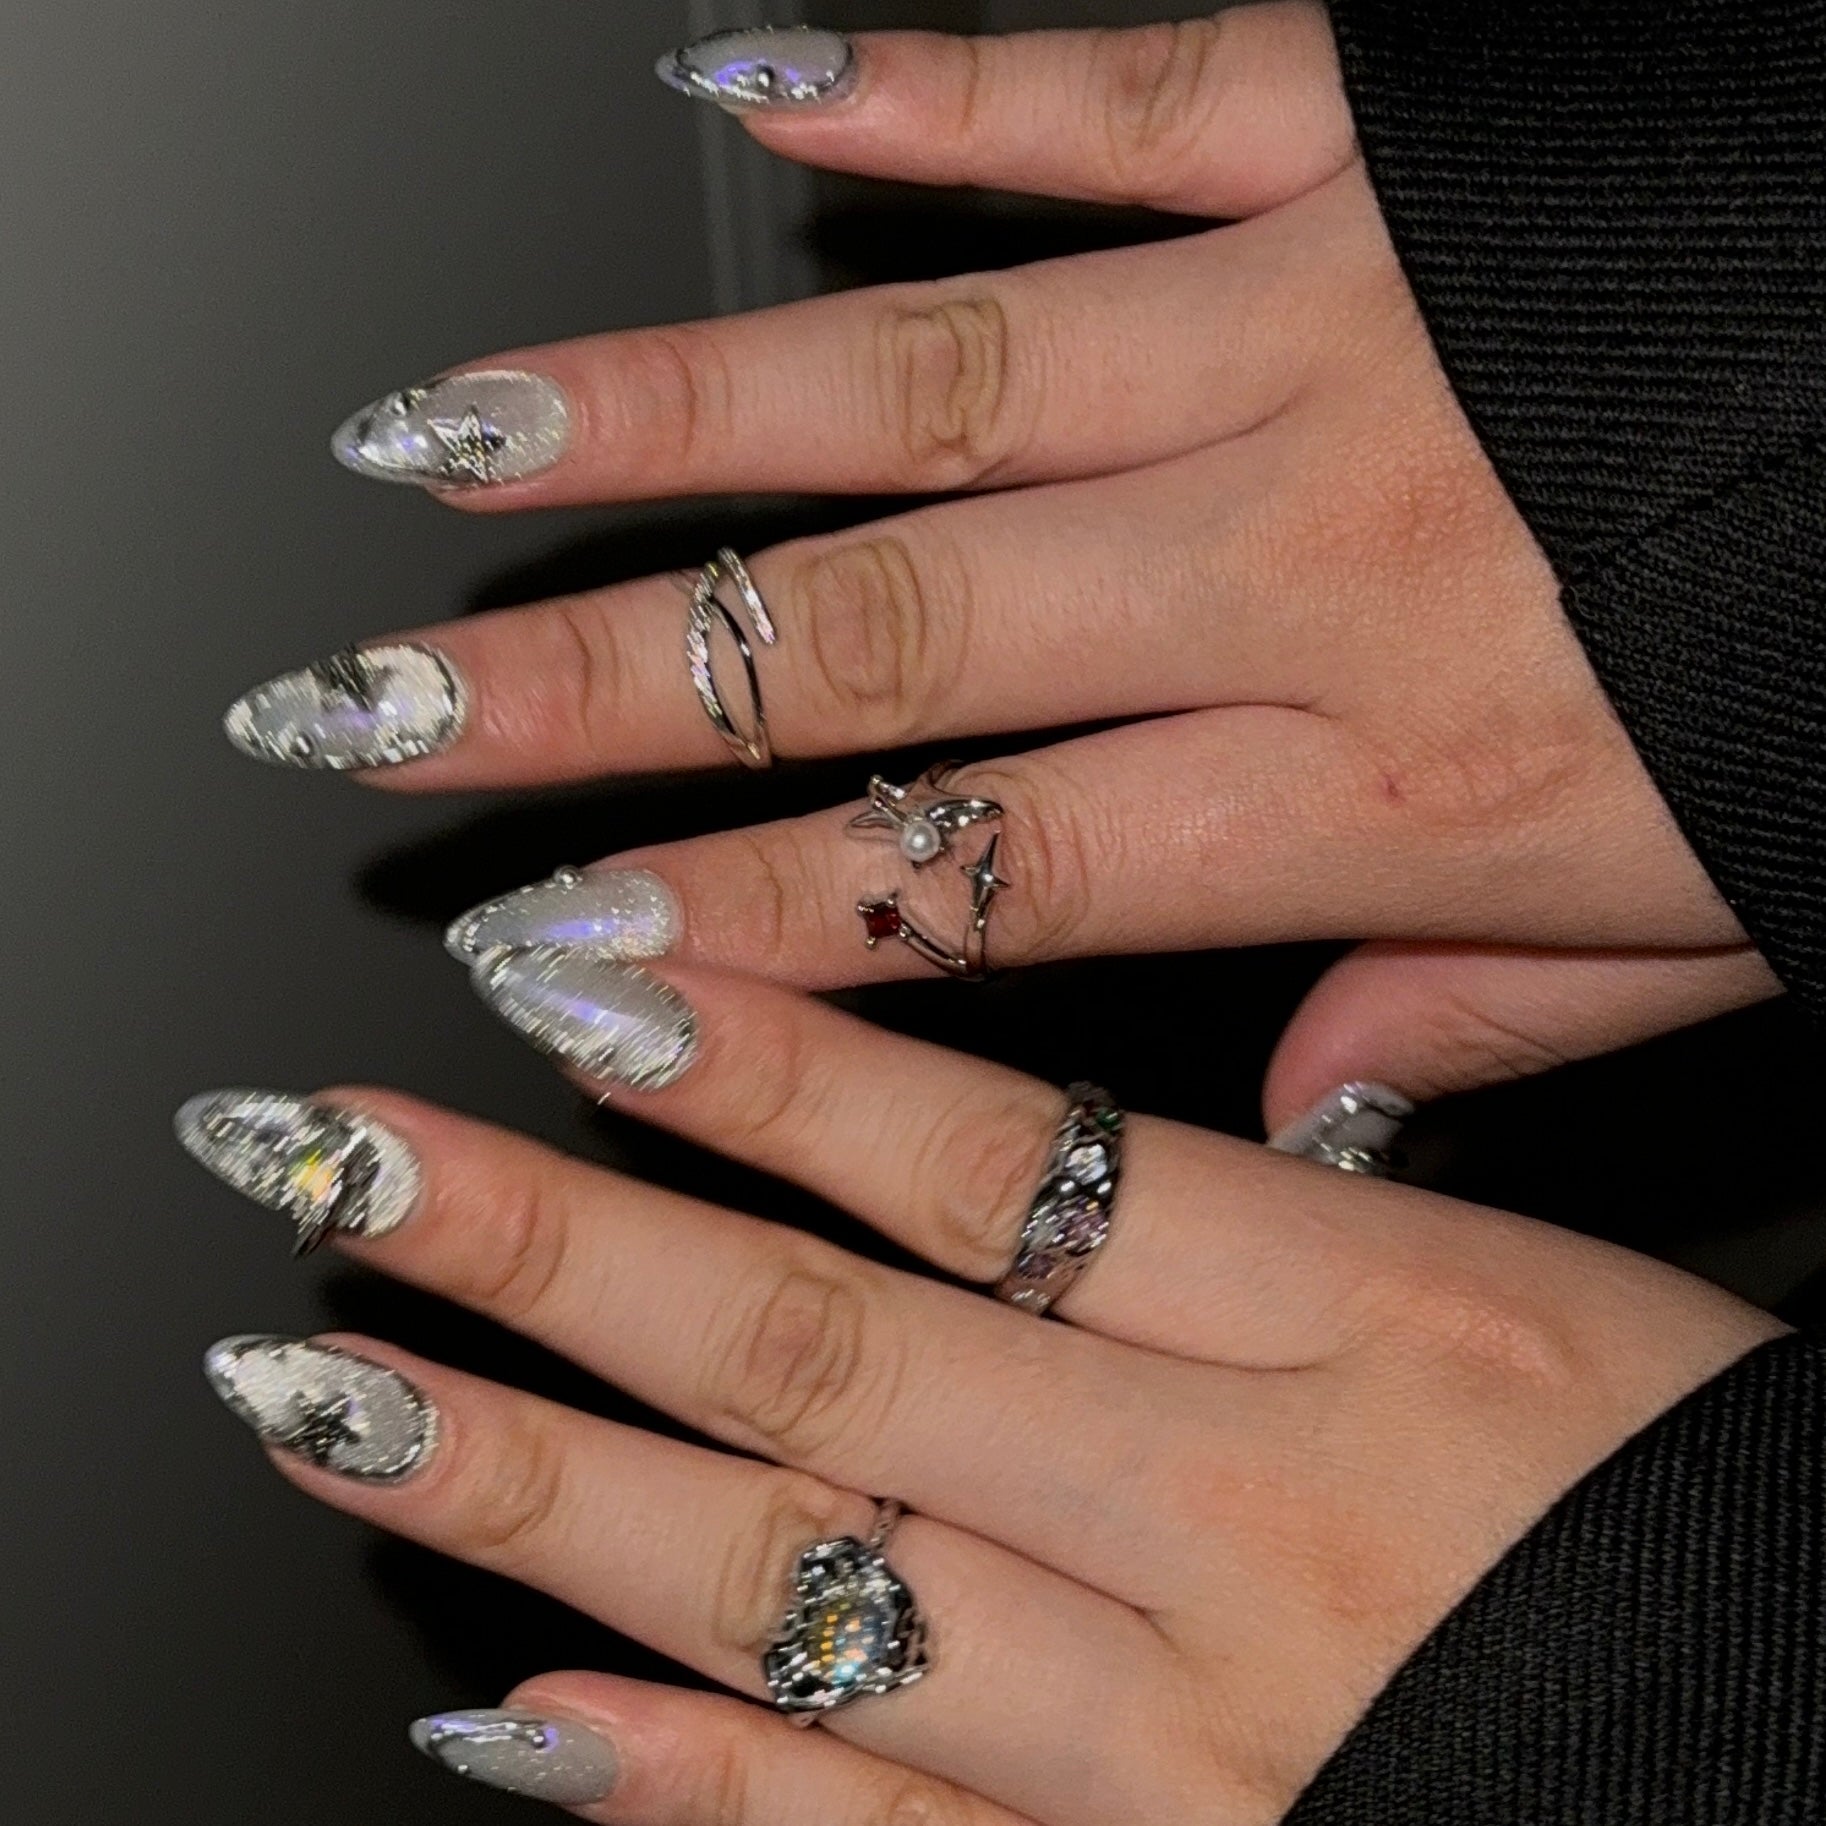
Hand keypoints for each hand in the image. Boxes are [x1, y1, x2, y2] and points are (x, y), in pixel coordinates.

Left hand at [193, 968, 1780, 1821]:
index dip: (767, 1059)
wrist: (1817, 1770)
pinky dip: (686, 1786)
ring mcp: (1185, 1728)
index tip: (571, 977)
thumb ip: (1322, 1182)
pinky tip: (516, 1710)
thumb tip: (1103, 1124)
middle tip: (339, 1156)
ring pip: (805, 1582)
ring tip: (330, 1389)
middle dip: (560, 1243)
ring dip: (550, 1481)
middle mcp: (1247, 1509)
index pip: (999, 1156)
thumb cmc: (1680, 1498)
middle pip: (837, 1345)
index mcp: (1372, 1311)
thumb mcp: (1550, 1282)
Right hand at [231, 7, 1778, 1109]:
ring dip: (662, 414)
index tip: (546, 940)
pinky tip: (742, 85)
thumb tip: (1303, 1103)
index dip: (744, 924)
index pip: (981, 885)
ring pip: (928, 387)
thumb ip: (1473, 1023)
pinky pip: (1120, 98)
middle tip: (383, 702)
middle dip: (601, 687)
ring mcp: (1331, 331)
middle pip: (881, 649)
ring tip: (443, 443)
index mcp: (1384, 784)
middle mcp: (1313, 563)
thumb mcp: (1706, 936)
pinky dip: (926, 90)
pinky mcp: (1381, 139)